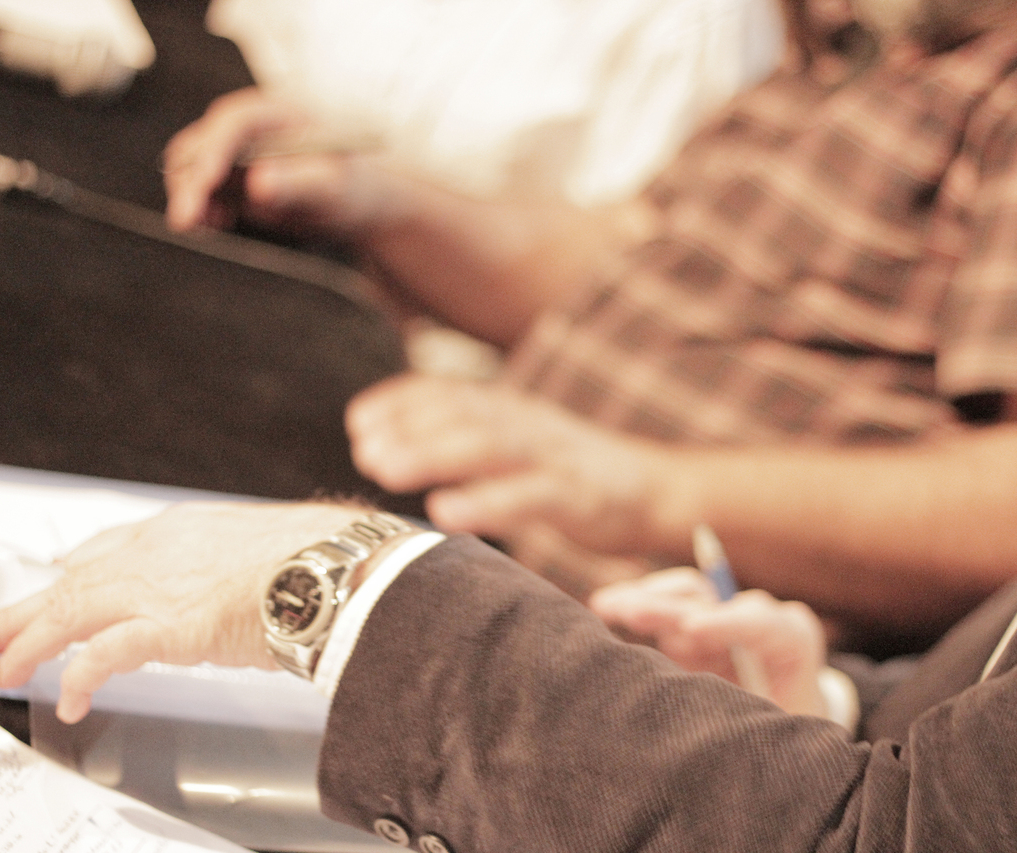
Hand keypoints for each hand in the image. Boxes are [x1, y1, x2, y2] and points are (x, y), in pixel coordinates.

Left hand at [0, 501, 365, 723]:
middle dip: (24, 611)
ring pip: (70, 611)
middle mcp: (158, 550)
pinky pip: (102, 655)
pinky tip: (70, 698)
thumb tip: (253, 576)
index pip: (109, 547)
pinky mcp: (165, 626)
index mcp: (183, 528)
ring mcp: (157, 586)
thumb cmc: (319, 557)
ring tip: (6, 669)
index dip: (74, 569)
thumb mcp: (267, 544)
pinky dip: (79, 677)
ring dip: (30, 643)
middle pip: (72, 580)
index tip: (57, 578)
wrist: (334, 567)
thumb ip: (238, 560)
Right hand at [162, 87, 404, 244]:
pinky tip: (212, 225)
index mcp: (280, 111)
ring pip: (192, 165)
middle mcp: (252, 124)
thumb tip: (259, 182)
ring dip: (189, 195)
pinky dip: (199, 205)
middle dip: (189, 181)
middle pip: (202, 141)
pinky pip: (202, 187)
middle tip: (187, 221)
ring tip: (204, 226)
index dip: (213, 152)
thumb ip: (299, 184)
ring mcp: (239, 149)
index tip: (205, 184)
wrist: (362, 205)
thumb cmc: (357, 188)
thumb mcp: (335, 188)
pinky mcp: (234, 175)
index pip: (233, 122)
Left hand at [347, 375, 676, 556]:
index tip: (358, 421)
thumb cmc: (573, 474)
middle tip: (365, 451)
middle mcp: (528, 423)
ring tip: (386, 469)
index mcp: (513, 410)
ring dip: (432, 454)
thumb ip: (466, 440)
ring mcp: (554, 457)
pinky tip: (447, 514)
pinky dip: (485, 502)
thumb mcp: (520, 446)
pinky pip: (529, 496)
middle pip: (463, 415)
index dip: (403, 401)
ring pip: (489, 445)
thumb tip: (388, 448)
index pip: (452, 393)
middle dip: (409, 428)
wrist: (658, 490)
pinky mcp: (579, 496)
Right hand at [589, 568, 828, 716]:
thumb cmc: (785, 737)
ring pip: (683, 597)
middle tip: (635, 613)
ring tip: (606, 607)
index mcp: (791, 642)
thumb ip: (752, 724)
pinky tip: (603, 607)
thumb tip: (709, 731)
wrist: (781, 735)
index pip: (763, 622)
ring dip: (646, 600)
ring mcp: (718, 620)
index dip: (728, 622)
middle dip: (673, 607)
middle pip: (714, 601)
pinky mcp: (688, 630)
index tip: (692, 629)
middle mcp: (753, 622)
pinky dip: (632, 605)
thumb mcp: (780, 735)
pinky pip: (661, 608)